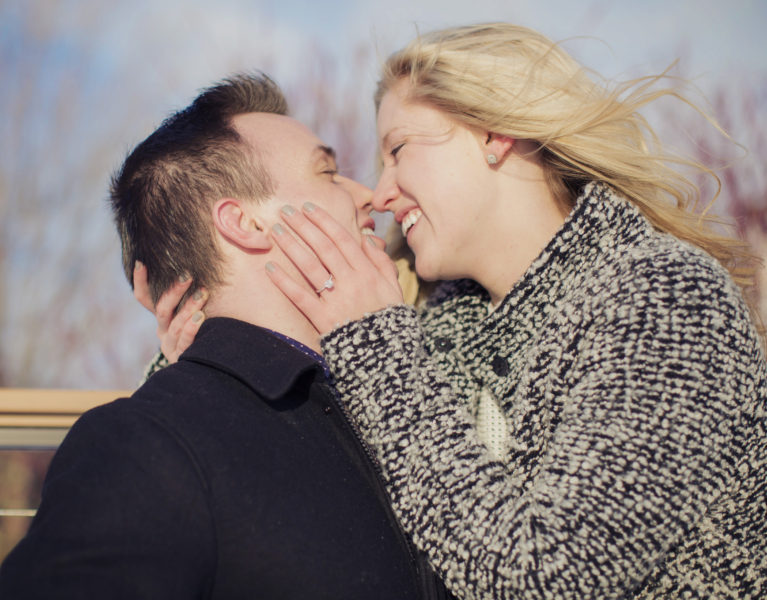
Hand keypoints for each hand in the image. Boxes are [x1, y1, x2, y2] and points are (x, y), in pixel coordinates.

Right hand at [133, 262, 207, 362]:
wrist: (204, 368)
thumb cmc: (202, 333)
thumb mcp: (191, 314)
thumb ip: (191, 296)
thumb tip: (196, 266)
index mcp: (161, 320)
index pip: (144, 299)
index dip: (140, 282)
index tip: (140, 262)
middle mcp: (163, 331)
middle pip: (162, 309)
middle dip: (174, 292)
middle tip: (187, 276)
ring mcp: (171, 345)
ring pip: (176, 324)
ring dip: (189, 307)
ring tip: (202, 293)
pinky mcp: (182, 356)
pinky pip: (186, 340)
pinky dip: (192, 327)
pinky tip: (201, 316)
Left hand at [266, 202, 402, 334]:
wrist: (387, 356)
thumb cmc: (390, 320)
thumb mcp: (393, 289)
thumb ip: (381, 263)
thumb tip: (366, 239)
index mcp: (368, 272)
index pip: (343, 239)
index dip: (324, 221)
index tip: (308, 207)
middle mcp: (352, 282)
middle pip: (323, 247)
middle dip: (303, 226)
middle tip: (285, 211)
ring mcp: (337, 300)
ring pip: (310, 266)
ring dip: (291, 246)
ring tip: (275, 231)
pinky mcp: (323, 319)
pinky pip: (301, 296)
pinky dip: (285, 282)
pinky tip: (270, 268)